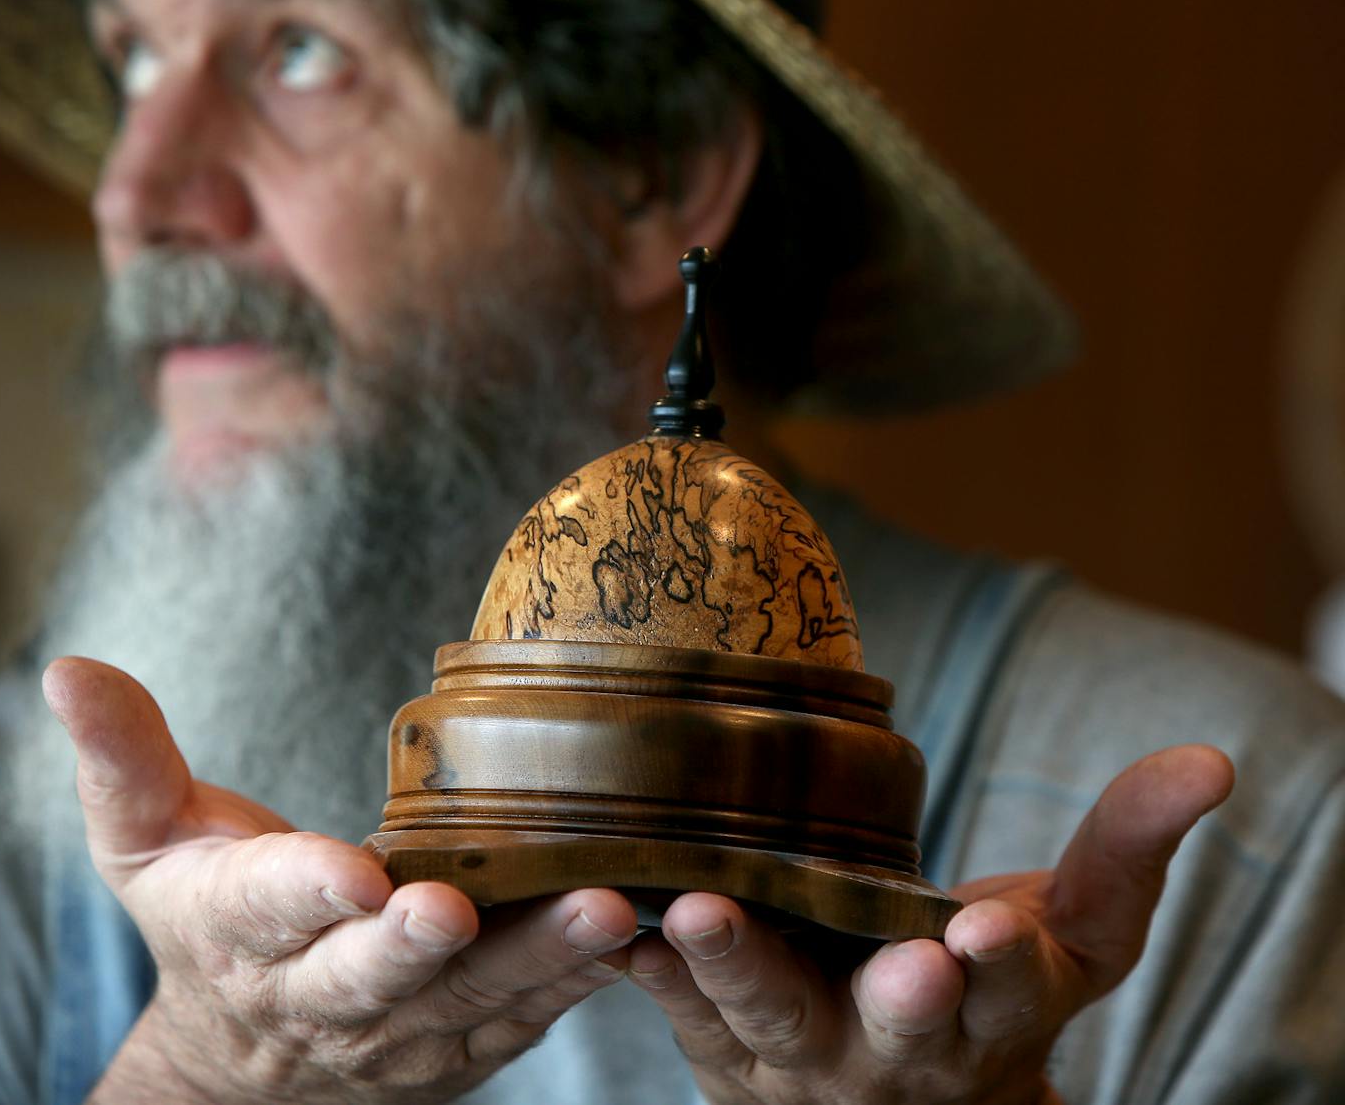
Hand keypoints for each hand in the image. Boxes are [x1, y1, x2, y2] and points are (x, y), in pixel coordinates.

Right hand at [43, 657, 637, 1104]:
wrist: (245, 1058)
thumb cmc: (204, 917)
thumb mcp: (145, 841)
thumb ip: (122, 756)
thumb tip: (66, 667)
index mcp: (240, 931)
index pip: (269, 907)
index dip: (309, 890)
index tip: (354, 871)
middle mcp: (319, 994)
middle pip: (368, 974)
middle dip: (412, 946)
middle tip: (457, 909)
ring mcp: (399, 1031)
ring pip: (471, 1000)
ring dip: (538, 960)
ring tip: (604, 910)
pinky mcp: (463, 1044)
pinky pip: (524, 1018)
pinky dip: (577, 983)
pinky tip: (635, 932)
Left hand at [627, 745, 1233, 1103]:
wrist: (891, 1089)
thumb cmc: (983, 989)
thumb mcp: (1072, 934)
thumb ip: (1130, 847)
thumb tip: (1212, 761)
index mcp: (988, 1015)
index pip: (1007, 995)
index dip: (1001, 969)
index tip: (988, 935)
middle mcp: (895, 1044)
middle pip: (896, 1026)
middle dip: (899, 999)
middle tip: (903, 966)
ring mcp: (799, 1046)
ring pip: (769, 1014)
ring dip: (739, 964)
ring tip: (706, 912)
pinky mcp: (717, 1034)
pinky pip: (675, 1003)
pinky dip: (648, 964)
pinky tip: (620, 920)